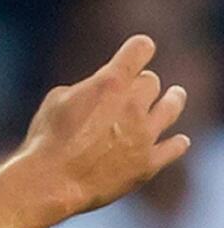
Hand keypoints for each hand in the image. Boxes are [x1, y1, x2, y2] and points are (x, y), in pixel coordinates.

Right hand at [22, 35, 189, 217]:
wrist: (53, 180)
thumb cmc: (48, 137)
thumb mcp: (58, 98)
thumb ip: (87, 89)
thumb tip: (100, 93)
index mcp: (109, 82)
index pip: (140, 49)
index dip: (140, 47)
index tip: (141, 48)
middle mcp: (133, 105)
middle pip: (152, 81)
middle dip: (142, 81)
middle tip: (136, 86)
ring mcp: (145, 135)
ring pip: (171, 108)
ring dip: (172, 100)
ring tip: (176, 95)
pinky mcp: (149, 163)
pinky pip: (175, 146)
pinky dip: (177, 141)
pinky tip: (180, 140)